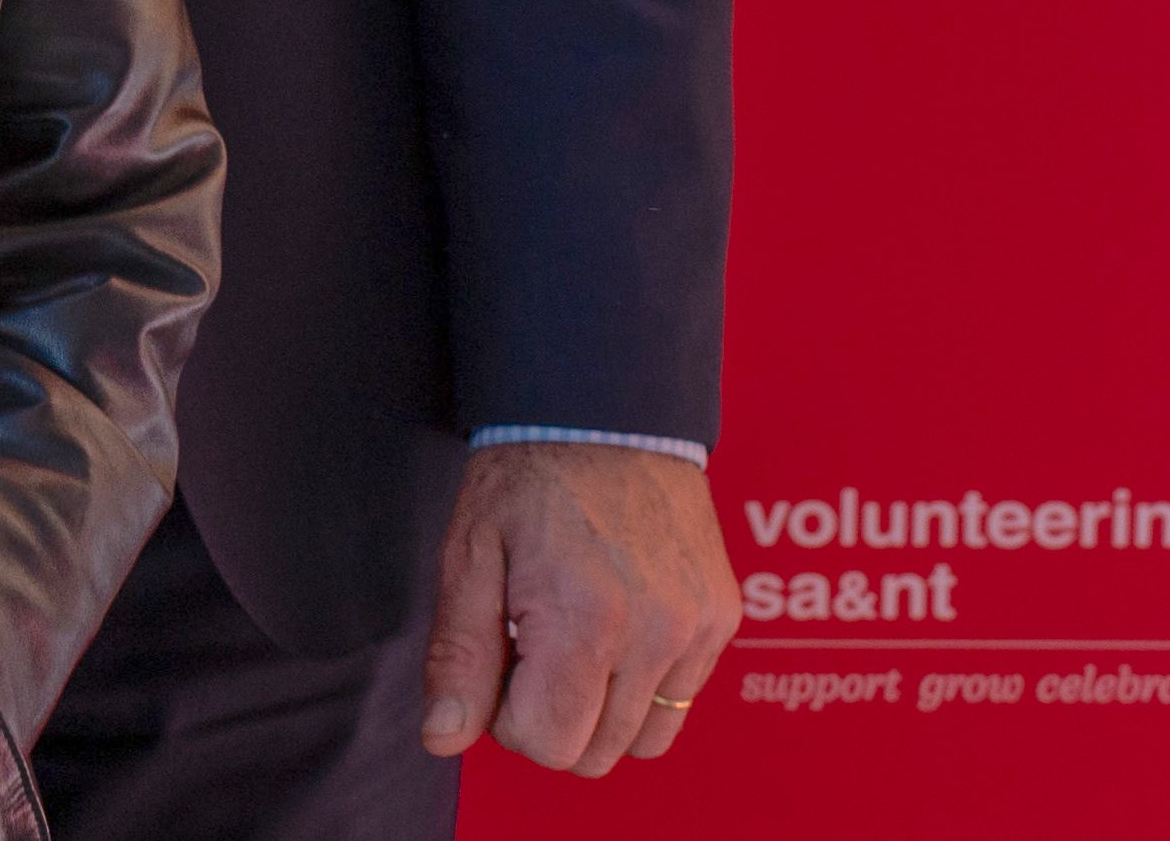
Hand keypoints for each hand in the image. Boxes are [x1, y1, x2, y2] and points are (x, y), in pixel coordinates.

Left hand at [419, 442, 741, 775]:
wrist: (604, 414)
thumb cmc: (527, 480)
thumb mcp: (469, 557)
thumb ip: (459, 656)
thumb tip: (445, 739)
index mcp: (584, 620)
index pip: (549, 743)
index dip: (507, 717)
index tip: (499, 660)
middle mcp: (655, 633)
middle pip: (597, 754)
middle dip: (551, 718)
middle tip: (529, 649)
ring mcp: (698, 629)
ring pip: (645, 740)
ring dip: (599, 711)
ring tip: (571, 642)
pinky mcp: (724, 620)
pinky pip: (682, 700)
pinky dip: (642, 686)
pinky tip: (613, 630)